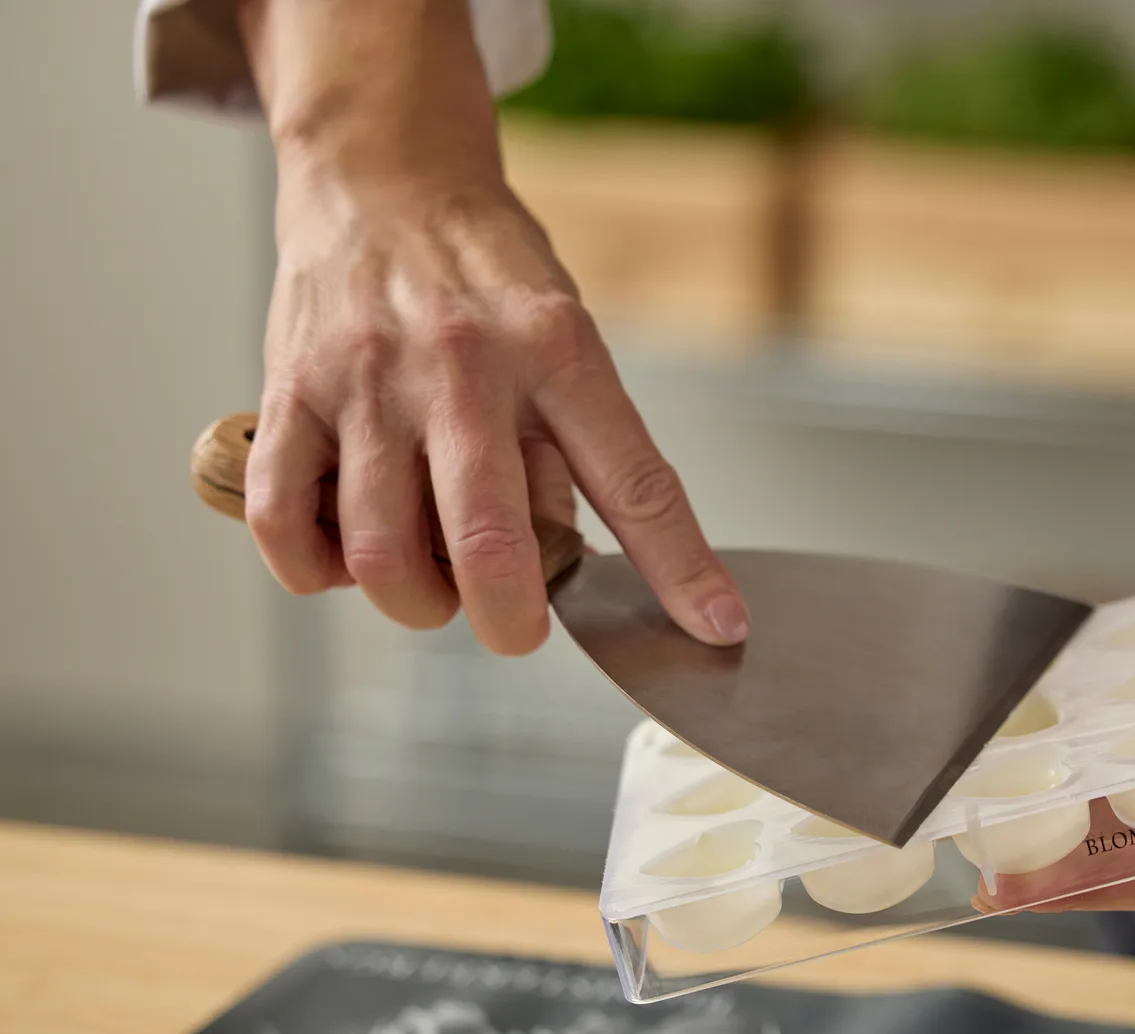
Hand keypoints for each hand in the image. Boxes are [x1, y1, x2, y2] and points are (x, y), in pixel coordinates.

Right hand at [235, 0, 746, 654]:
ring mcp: (368, 382)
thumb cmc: (487, 271)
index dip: (680, 568)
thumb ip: (578, 445)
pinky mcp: (290, 392)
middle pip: (490, 544)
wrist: (384, 170)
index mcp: (558, 352)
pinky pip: (283, 524)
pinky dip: (316, 571)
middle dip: (511, 623)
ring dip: (417, 603)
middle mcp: (464, 367)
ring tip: (434, 581)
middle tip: (516, 627)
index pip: (636, 481)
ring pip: (383, 556)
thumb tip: (585, 567)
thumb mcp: (566, 335)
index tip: (715, 628)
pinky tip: (348, 555)